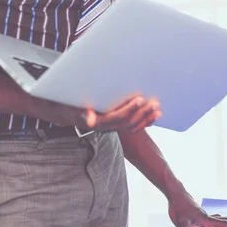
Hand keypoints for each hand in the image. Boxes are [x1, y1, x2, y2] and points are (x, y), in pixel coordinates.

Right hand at [41, 94, 161, 132]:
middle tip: (153, 102)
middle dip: (142, 112)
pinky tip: (156, 115)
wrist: (69, 112)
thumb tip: (89, 120)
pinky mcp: (118, 126)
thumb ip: (82, 112)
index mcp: (98, 123)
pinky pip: (135, 126)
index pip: (117, 117)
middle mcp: (107, 127)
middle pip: (128, 122)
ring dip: (147, 117)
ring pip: (133, 126)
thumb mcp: (73, 107)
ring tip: (158, 108)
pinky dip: (146, 121)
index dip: (129, 109)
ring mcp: (114, 128)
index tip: (139, 98)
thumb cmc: (71, 105)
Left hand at [167, 191, 226, 226]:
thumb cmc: (178, 207)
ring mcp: (203, 214)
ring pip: (219, 219)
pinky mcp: (198, 214)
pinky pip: (211, 219)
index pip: (224, 225)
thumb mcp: (180, 223)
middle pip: (226, 221)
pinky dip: (215, 223)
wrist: (175, 193)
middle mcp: (207, 216)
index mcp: (206, 220)